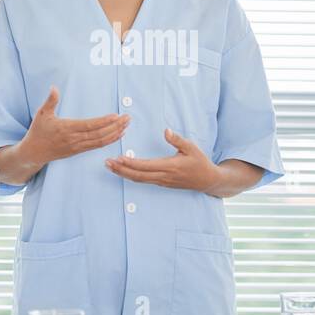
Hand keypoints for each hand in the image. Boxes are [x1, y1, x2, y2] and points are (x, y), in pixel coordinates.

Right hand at [18, 85, 129, 168]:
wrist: (33, 152)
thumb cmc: (38, 132)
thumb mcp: (41, 114)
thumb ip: (50, 101)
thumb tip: (54, 87)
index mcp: (67, 128)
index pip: (89, 125)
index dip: (104, 122)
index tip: (116, 116)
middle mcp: (74, 139)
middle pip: (99, 134)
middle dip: (115, 126)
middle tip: (128, 118)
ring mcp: (77, 147)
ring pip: (100, 141)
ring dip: (115, 134)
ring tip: (126, 126)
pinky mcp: (78, 151)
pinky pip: (97, 146)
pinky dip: (109, 140)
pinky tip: (117, 135)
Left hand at [104, 128, 220, 192]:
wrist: (207, 180)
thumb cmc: (199, 162)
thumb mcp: (191, 147)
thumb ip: (177, 140)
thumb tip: (165, 131)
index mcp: (170, 166)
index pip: (145, 166)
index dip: (131, 163)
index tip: (118, 158)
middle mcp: (164, 176)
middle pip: (138, 175)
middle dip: (121, 170)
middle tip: (107, 163)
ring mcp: (162, 181)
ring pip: (139, 180)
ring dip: (124, 174)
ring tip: (111, 167)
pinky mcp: (162, 183)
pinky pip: (144, 181)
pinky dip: (132, 176)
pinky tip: (124, 171)